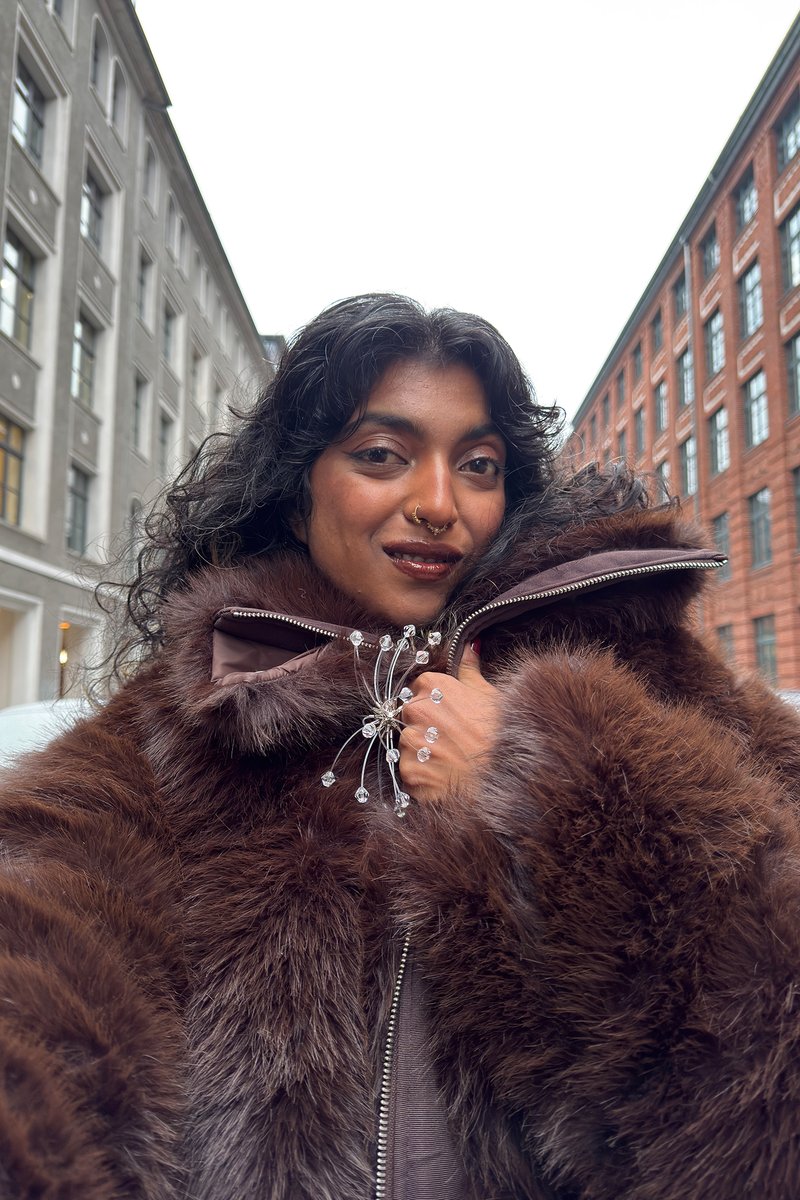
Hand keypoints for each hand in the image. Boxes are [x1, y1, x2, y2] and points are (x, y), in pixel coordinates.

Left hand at [398, 643, 500, 803]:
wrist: (509, 776)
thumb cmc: (504, 732)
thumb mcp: (490, 693)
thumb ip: (470, 669)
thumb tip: (468, 646)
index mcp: (432, 686)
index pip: (421, 688)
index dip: (437, 702)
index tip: (451, 715)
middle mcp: (415, 710)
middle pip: (411, 716)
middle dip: (427, 726)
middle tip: (454, 739)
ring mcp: (410, 742)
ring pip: (410, 745)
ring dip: (424, 752)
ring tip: (453, 759)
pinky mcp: (409, 772)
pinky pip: (411, 772)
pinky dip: (424, 776)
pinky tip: (447, 776)